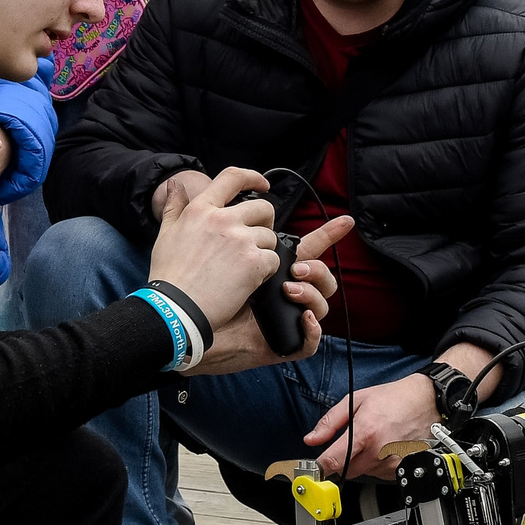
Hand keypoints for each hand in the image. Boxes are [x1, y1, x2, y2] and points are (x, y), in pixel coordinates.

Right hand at [145, 168, 345, 373]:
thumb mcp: (164, 235)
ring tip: (244, 269)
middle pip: (263, 208)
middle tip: (255, 240)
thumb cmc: (168, 275)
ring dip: (263, 251)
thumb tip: (176, 184)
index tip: (263, 184)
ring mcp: (241, 240)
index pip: (233, 177)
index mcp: (201, 210)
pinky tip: (249, 281)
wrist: (177, 308)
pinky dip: (267, 271)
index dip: (253, 177)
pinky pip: (274, 260)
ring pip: (270, 237)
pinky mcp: (254, 262)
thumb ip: (173, 207)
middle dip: (265, 222)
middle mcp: (223, 219)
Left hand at [195, 216, 352, 375]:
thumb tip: (179, 180)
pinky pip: (310, 341)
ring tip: (291, 289)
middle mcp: (283, 291)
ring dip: (313, 294)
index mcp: (271, 268)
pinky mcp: (281, 343)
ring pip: (321, 304)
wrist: (184, 330)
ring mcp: (285, 317)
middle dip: (317, 268)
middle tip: (296, 268)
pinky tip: (302, 318)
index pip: (306, 248)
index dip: (329, 234)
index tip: (346, 220)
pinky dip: (312, 331)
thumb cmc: (193, 291)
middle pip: (320, 275)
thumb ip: (198, 216)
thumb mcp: (196, 248)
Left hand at [304, 373, 437, 480]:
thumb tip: (312, 438)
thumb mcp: (357, 400)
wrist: (427, 401)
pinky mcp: (400, 470)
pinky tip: (385, 446)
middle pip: (346, 470)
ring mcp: (391, 463)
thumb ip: (330, 422)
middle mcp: (379, 451)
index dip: (320, 466)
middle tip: (355, 440)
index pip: (334, 461)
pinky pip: (378, 474)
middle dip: (344, 458)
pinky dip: (377, 463)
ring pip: (363, 472)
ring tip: (375, 438)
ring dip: (362, 460)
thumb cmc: (395, 399)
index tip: (314, 468)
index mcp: (365, 432)